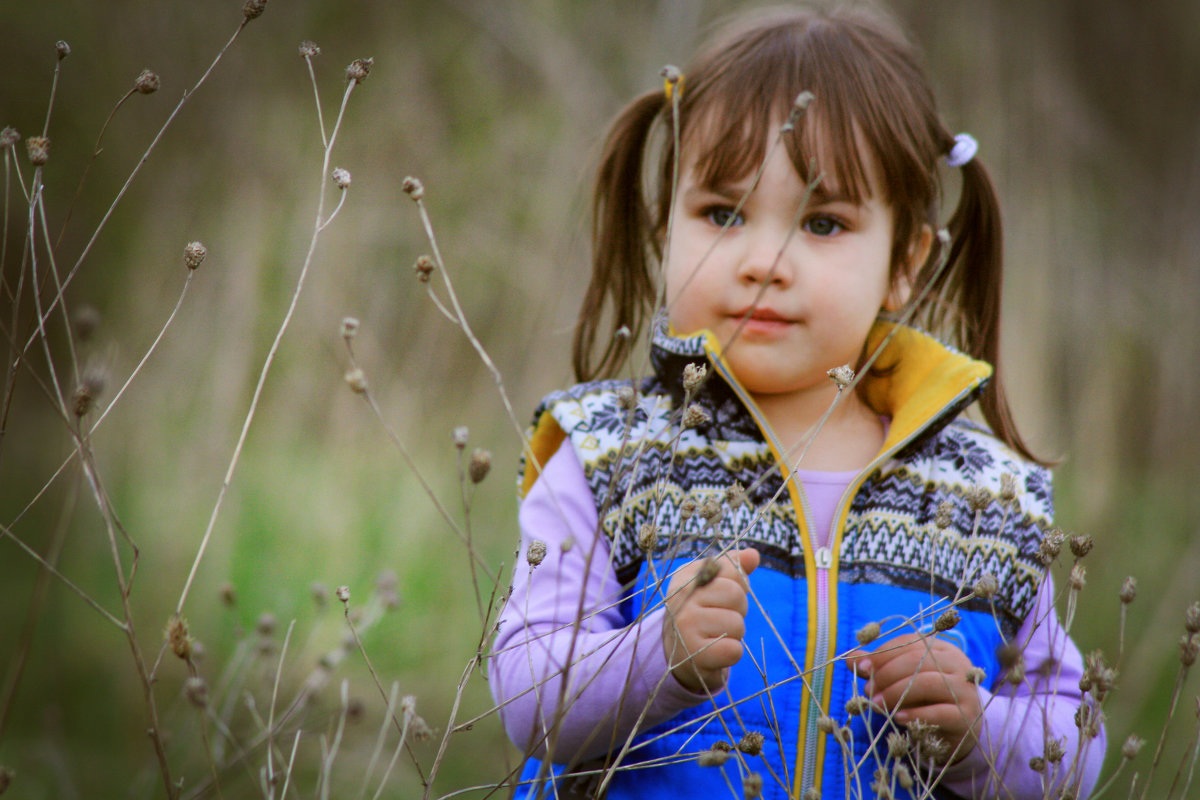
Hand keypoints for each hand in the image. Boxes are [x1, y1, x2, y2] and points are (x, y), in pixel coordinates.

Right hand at [662, 548, 759, 693]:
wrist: (677, 654)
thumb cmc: (702, 613)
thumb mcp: (712, 586)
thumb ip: (733, 568)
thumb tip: (754, 555)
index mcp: (686, 576)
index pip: (731, 570)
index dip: (737, 585)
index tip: (721, 596)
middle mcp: (681, 597)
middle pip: (736, 595)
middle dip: (738, 609)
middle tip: (720, 618)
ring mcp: (685, 626)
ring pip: (737, 624)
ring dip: (735, 633)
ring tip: (716, 635)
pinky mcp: (693, 654)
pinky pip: (733, 650)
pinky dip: (732, 653)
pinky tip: (716, 651)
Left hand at [846, 632, 982, 761]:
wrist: (960, 728)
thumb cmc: (926, 697)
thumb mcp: (903, 678)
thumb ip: (879, 667)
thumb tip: (849, 659)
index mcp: (941, 647)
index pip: (909, 642)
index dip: (882, 654)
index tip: (861, 667)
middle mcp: (957, 663)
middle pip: (917, 660)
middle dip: (886, 674)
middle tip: (868, 690)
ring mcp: (965, 688)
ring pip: (927, 683)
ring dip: (895, 693)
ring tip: (875, 704)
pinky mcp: (967, 715)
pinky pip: (939, 712)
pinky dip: (915, 713)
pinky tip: (897, 718)